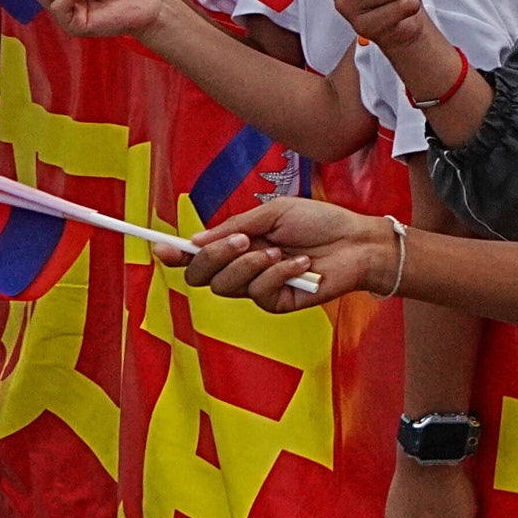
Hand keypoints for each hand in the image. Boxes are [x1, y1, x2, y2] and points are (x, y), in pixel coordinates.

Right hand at [174, 198, 396, 310]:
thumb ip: (234, 225)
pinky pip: (260, 294)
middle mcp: (242, 269)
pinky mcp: (277, 304)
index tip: (160, 248)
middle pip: (201, 276)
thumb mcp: (274, 213)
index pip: (197, 256)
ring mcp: (258, 288)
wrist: (357, 241)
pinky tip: (302, 265)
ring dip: (251, 264)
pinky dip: (279, 274)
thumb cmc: (319, 222)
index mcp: (238, 245)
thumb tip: (196, 240)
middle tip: (242, 240)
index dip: (175, 254)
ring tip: (278, 250)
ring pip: (226, 286)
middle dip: (215, 257)